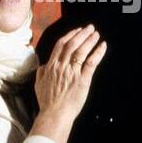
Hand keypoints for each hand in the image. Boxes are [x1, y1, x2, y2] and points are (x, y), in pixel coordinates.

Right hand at [32, 24, 106, 138]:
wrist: (54, 114)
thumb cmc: (47, 103)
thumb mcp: (38, 85)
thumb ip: (41, 72)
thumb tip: (44, 65)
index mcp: (51, 66)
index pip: (61, 45)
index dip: (70, 35)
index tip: (77, 30)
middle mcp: (61, 66)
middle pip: (72, 44)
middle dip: (82, 34)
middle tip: (90, 28)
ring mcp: (72, 72)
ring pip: (81, 50)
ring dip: (90, 40)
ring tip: (96, 34)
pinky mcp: (83, 79)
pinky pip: (91, 62)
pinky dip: (98, 52)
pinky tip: (103, 46)